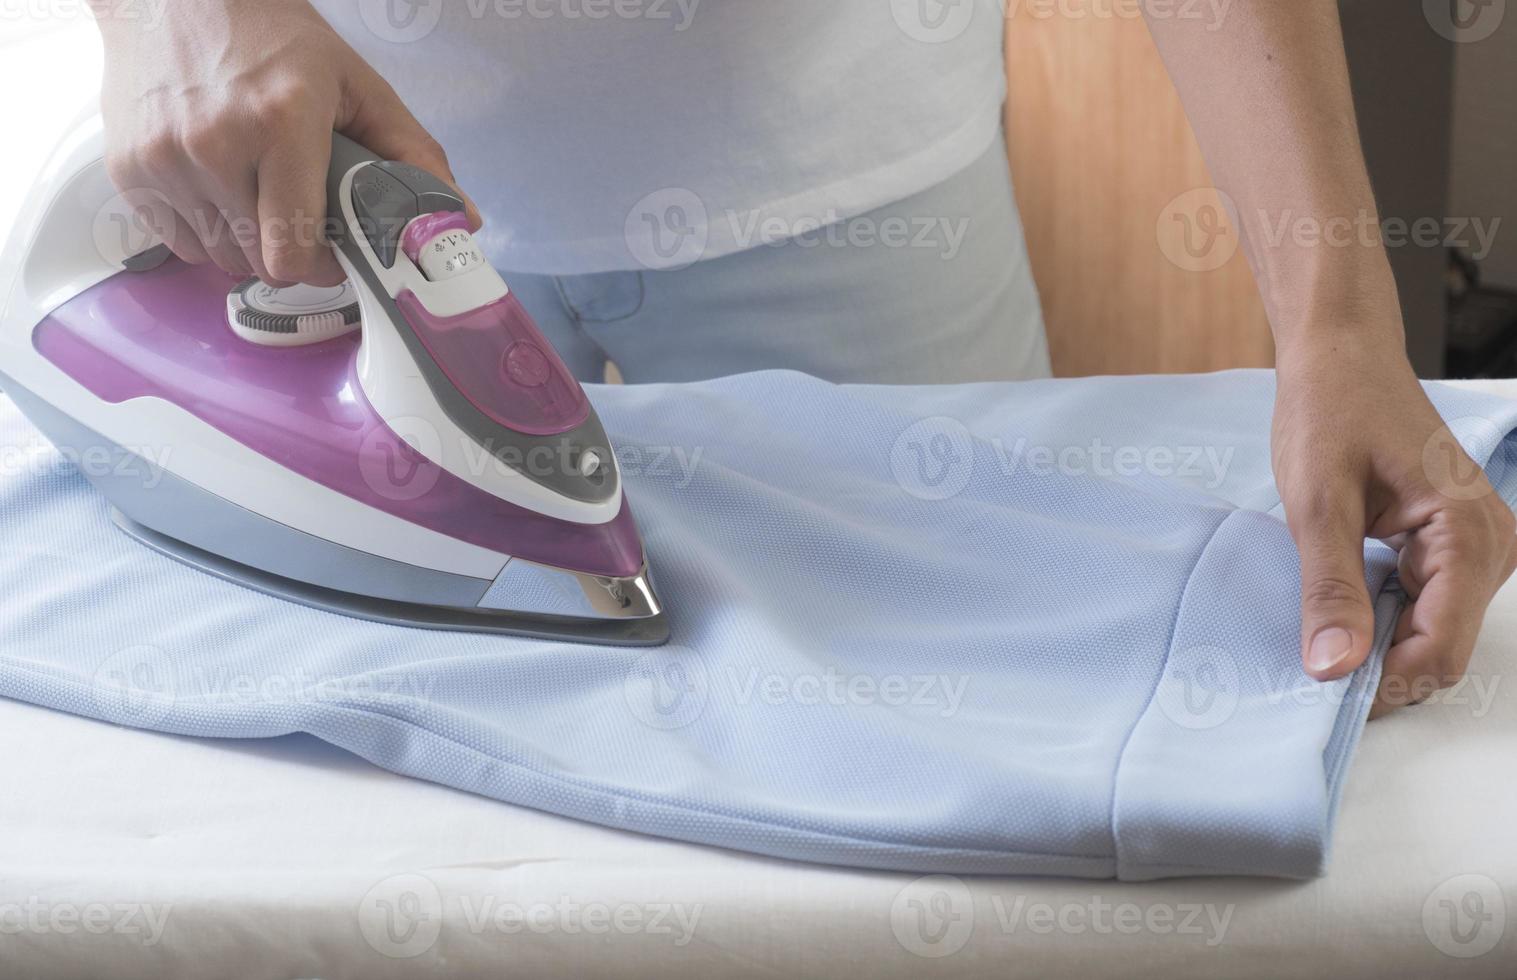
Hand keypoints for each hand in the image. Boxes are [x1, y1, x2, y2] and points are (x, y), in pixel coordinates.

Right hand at [90, 0, 475, 286]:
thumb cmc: (276, 41)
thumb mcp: (357, 86)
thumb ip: (412, 155)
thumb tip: (464, 220)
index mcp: (282, 123)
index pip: (295, 252)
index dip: (323, 266)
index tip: (337, 253)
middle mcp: (215, 144)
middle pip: (261, 264)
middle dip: (292, 256)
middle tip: (305, 221)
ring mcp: (164, 160)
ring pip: (221, 260)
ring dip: (249, 245)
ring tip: (262, 196)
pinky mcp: (129, 171)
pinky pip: (180, 244)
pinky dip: (207, 233)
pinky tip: (222, 190)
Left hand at [1272, 342, 1516, 716]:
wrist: (1342, 356)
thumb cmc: (1330, 411)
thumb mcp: (1316, 502)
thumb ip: (1329, 587)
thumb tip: (1335, 666)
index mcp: (1467, 534)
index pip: (1438, 647)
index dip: (1382, 683)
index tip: (1318, 695)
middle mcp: (1491, 545)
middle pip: (1440, 648)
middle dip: (1379, 669)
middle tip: (1308, 667)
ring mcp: (1478, 547)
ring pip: (1433, 633)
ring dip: (1379, 646)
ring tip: (1319, 635)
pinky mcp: (1454, 546)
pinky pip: (1426, 605)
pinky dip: (1383, 619)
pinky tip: (1339, 612)